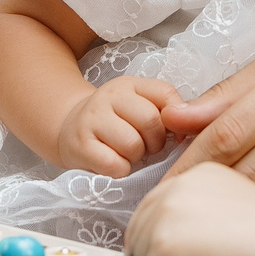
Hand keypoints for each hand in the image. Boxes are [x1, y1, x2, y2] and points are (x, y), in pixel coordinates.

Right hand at [55, 76, 181, 175]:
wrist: (69, 129)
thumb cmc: (115, 121)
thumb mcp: (139, 104)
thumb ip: (166, 108)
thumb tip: (186, 130)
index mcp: (129, 85)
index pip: (165, 95)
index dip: (176, 120)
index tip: (173, 134)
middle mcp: (108, 96)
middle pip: (150, 121)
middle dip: (155, 142)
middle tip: (147, 148)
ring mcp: (91, 120)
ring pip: (132, 144)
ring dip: (137, 157)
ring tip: (128, 154)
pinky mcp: (80, 146)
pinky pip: (115, 164)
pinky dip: (122, 170)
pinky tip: (116, 164)